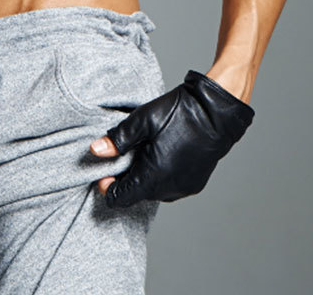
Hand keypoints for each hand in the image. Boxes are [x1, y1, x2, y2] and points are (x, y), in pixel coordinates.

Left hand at [90, 70, 254, 206]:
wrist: (216, 113)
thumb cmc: (180, 114)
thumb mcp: (143, 120)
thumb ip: (118, 139)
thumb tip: (96, 151)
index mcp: (152, 177)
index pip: (119, 199)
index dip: (107, 187)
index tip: (105, 169)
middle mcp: (168, 190)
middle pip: (135, 194)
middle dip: (126, 177)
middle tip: (127, 151)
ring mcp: (183, 189)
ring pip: (153, 191)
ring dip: (145, 176)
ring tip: (146, 149)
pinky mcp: (193, 185)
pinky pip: (169, 187)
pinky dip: (161, 175)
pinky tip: (163, 153)